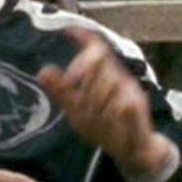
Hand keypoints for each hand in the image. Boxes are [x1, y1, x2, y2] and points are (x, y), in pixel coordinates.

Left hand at [38, 28, 174, 181]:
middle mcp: (120, 79)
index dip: (84, 38)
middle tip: (71, 86)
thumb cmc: (106, 127)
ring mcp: (131, 92)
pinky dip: (115, 110)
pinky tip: (111, 116)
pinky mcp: (138, 108)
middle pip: (99, 61)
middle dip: (82, 71)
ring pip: (108, 82)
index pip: (97, 50)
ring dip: (94, 97)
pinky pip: (124, 104)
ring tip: (90, 116)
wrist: (134, 150)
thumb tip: (43, 71)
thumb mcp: (78, 109)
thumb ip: (62, 90)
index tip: (68, 31)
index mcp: (106, 76)